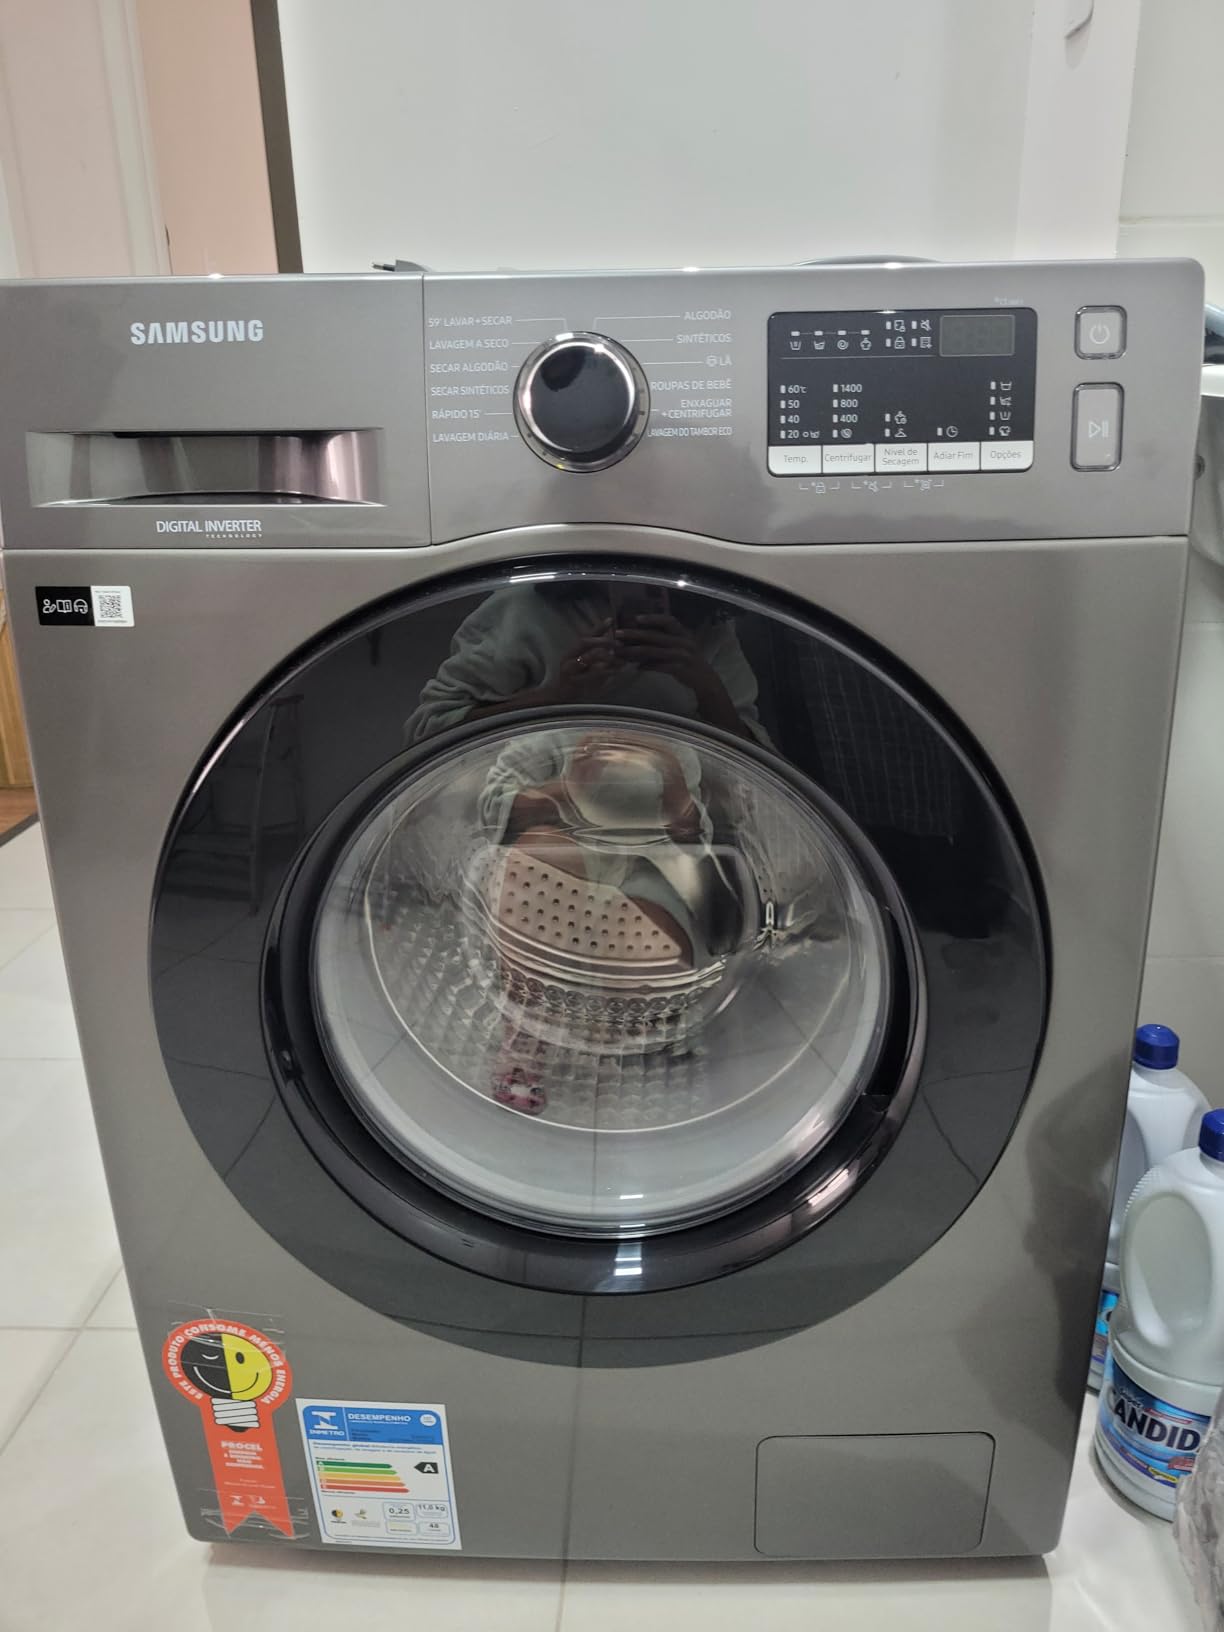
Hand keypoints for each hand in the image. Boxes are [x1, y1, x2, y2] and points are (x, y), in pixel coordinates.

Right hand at [554, 620, 618, 701]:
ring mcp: (571, 670)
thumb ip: (596, 657)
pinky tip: (616, 671)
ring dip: (607, 656)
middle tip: (619, 644)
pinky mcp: (575, 682)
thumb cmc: (574, 682)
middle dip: (604, 641)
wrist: (558, 699)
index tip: (611, 620)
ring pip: (589, 657)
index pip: (586, 635)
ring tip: (620, 659)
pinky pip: (592, 674)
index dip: (598, 627)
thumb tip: (614, 648)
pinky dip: (605, 672)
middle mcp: (569, 658)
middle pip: (585, 642)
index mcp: (572, 652)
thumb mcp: (584, 667)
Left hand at [614, 614, 751, 738]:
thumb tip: (641, 638)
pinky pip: (658, 666)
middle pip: (655, 636)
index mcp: (683, 634)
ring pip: (653, 651)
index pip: (668, 620)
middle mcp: (683, 642)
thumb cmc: (690, 663)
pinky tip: (636, 668)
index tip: (636, 618)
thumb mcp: (681, 647)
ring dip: (635, 651)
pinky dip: (646, 666)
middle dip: (635, 634)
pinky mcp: (679, 669)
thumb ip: (665, 642)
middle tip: (618, 635)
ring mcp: (682, 656)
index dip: (652, 618)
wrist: (707, 682)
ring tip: (621, 652)